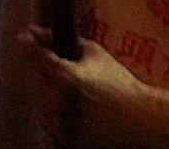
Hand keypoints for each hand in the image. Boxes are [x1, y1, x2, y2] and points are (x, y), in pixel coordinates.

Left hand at [12, 25, 153, 148]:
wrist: (140, 121)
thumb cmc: (119, 84)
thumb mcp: (94, 54)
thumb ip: (61, 40)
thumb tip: (33, 31)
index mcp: (64, 76)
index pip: (34, 54)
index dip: (30, 43)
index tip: (28, 37)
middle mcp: (56, 101)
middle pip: (33, 77)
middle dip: (42, 69)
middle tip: (61, 70)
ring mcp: (58, 123)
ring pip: (36, 99)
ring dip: (45, 91)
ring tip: (70, 91)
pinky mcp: (63, 139)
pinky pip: (45, 120)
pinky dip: (51, 112)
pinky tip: (68, 107)